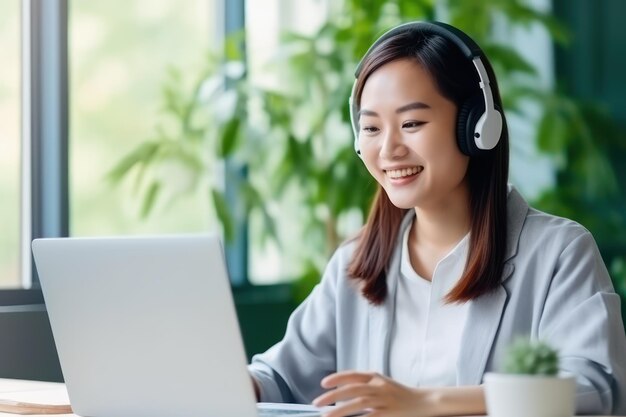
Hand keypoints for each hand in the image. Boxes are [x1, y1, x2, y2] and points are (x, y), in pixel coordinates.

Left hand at [312, 371, 437, 416]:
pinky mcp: (389, 414)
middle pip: (352, 389)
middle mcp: (379, 386)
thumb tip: (341, 391)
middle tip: (317, 403)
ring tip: (326, 416)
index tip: (323, 384)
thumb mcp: (382, 382)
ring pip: (358, 404)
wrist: (423, 401)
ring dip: (340, 410)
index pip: (353, 375)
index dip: (337, 379)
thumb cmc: (399, 393)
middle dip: (333, 396)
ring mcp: (384, 400)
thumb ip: (365, 384)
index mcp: (376, 376)